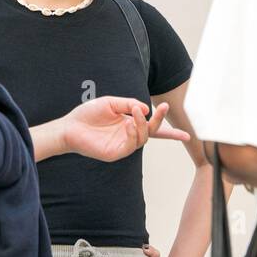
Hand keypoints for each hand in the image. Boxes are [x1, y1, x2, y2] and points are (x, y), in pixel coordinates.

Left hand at [63, 97, 189, 161]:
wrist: (69, 126)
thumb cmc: (88, 114)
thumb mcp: (110, 103)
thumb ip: (128, 103)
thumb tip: (146, 108)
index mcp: (129, 124)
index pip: (154, 129)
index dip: (170, 133)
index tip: (187, 136)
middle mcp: (128, 136)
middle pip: (152, 132)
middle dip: (159, 120)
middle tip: (163, 107)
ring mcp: (122, 146)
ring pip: (143, 138)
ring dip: (143, 124)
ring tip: (135, 112)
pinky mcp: (115, 153)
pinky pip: (130, 145)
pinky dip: (133, 133)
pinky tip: (128, 124)